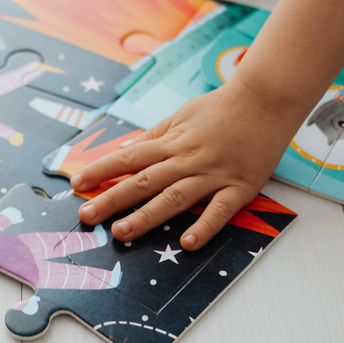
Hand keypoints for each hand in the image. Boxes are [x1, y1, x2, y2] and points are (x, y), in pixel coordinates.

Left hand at [70, 79, 298, 249]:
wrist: (266, 100)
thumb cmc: (223, 107)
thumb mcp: (183, 115)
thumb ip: (156, 136)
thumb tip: (127, 152)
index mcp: (173, 141)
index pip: (130, 157)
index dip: (102, 170)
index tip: (77, 183)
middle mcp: (188, 159)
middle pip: (144, 181)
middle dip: (113, 198)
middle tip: (86, 215)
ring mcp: (213, 174)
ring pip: (175, 198)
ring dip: (147, 216)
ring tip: (122, 232)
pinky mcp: (239, 187)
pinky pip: (220, 210)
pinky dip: (204, 226)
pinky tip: (187, 242)